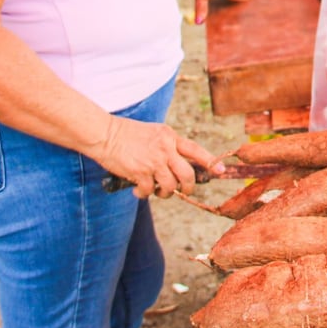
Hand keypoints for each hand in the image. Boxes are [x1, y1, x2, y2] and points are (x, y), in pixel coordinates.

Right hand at [93, 116, 225, 198]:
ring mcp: (153, 161)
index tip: (221, 170)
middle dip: (188, 187)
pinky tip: (138, 190)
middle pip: (187, 174)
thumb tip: (179, 165)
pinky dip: (144, 194)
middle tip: (183, 191)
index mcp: (170, 137)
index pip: (195, 150)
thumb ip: (168, 146)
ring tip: (157, 190)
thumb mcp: (154, 133)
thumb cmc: (128, 134)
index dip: (210, 162)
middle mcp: (165, 149)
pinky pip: (149, 191)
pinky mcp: (140, 172)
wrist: (105, 134)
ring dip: (165, 193)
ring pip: (170, 186)